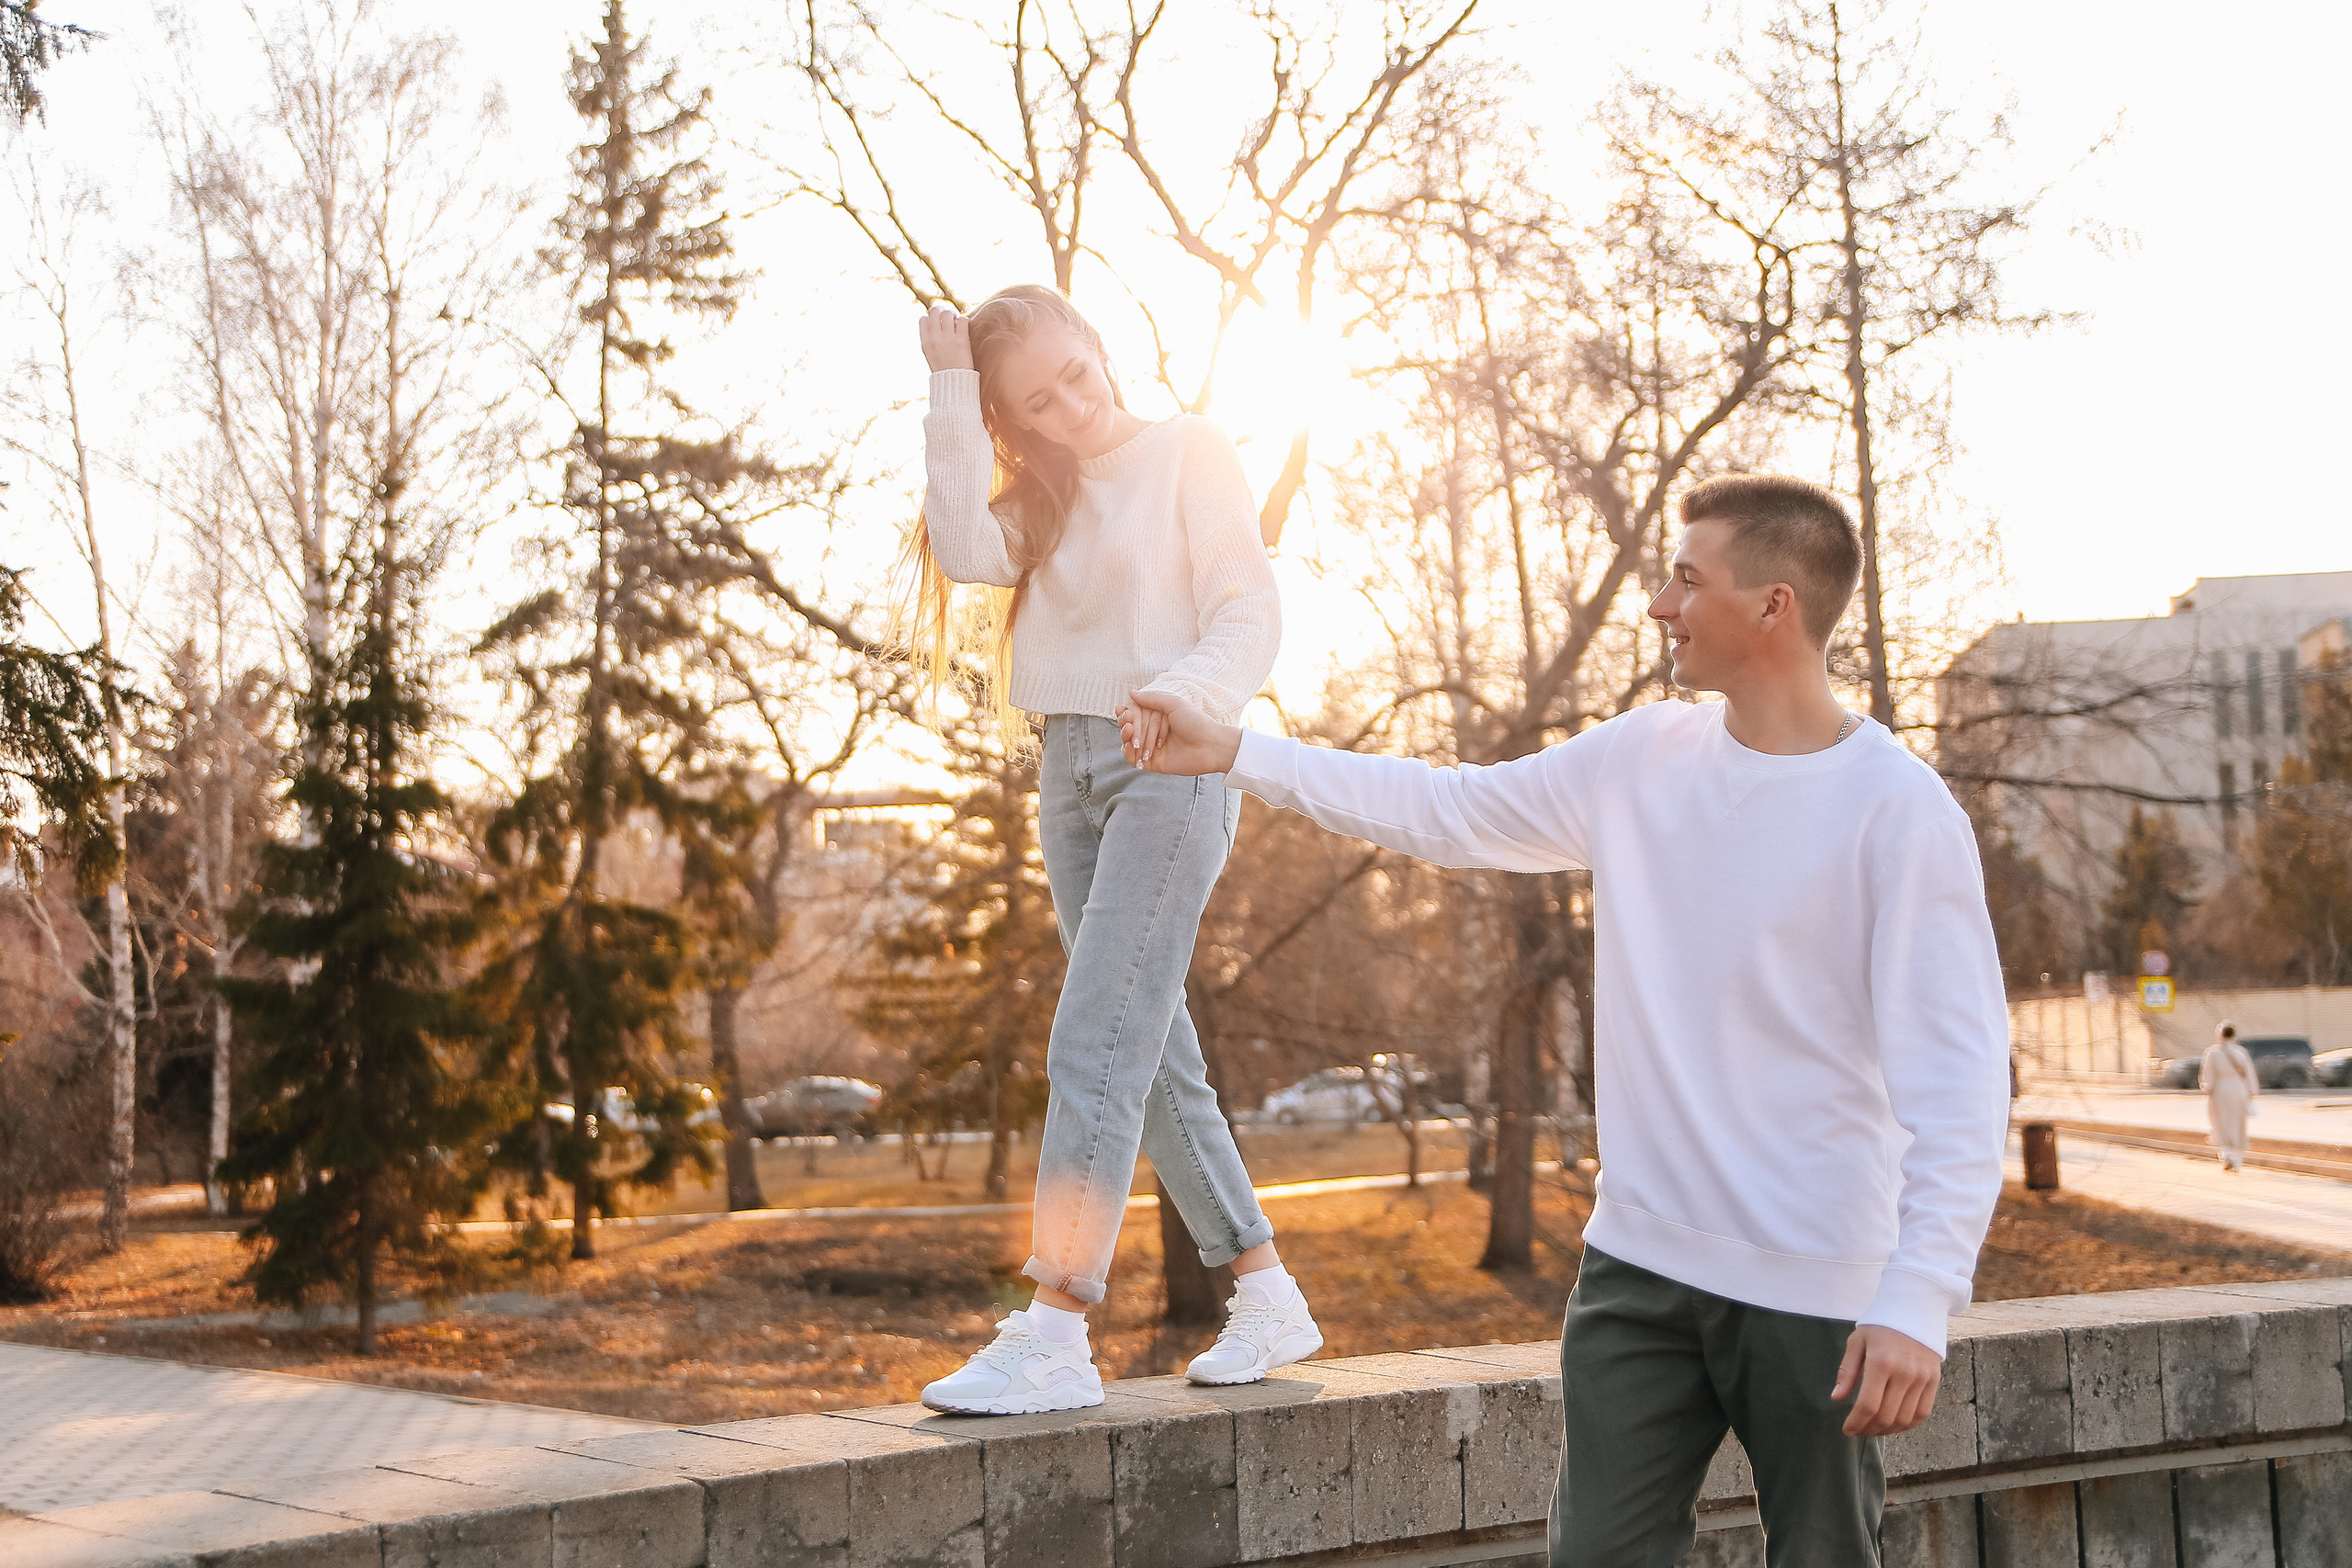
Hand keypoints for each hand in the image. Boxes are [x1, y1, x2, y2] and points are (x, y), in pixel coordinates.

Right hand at [919, 303, 972, 371]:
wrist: (954, 384)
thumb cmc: (944, 370)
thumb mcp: (930, 355)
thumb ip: (931, 339)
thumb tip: (935, 324)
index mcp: (925, 342)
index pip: (924, 319)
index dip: (932, 318)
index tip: (938, 323)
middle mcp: (935, 338)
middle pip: (935, 311)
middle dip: (942, 311)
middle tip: (949, 317)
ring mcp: (948, 338)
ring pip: (948, 314)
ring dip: (954, 315)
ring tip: (957, 322)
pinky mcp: (962, 340)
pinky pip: (963, 320)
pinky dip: (964, 320)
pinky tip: (965, 326)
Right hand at [1118, 690, 1240, 775]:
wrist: (1211, 746)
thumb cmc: (1197, 723)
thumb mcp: (1174, 704)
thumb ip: (1152, 699)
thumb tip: (1131, 693)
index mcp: (1158, 716)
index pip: (1134, 713)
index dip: (1126, 712)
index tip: (1124, 711)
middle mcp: (1153, 731)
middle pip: (1129, 728)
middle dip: (1125, 725)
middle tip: (1129, 724)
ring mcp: (1152, 747)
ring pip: (1128, 743)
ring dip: (1125, 737)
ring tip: (1131, 733)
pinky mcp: (1153, 763)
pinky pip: (1133, 759)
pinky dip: (1128, 753)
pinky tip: (1131, 747)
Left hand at [1832, 1324, 1941, 1436]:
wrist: (1915, 1310)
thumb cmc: (1880, 1326)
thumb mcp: (1857, 1342)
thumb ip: (1848, 1371)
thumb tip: (1836, 1398)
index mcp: (1881, 1363)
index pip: (1868, 1405)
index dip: (1856, 1423)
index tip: (1847, 1430)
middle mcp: (1904, 1373)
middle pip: (1886, 1416)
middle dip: (1869, 1429)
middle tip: (1858, 1431)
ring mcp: (1922, 1379)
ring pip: (1904, 1419)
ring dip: (1887, 1430)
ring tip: (1873, 1429)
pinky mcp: (1934, 1381)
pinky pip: (1922, 1413)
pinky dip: (1907, 1425)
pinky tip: (1893, 1425)